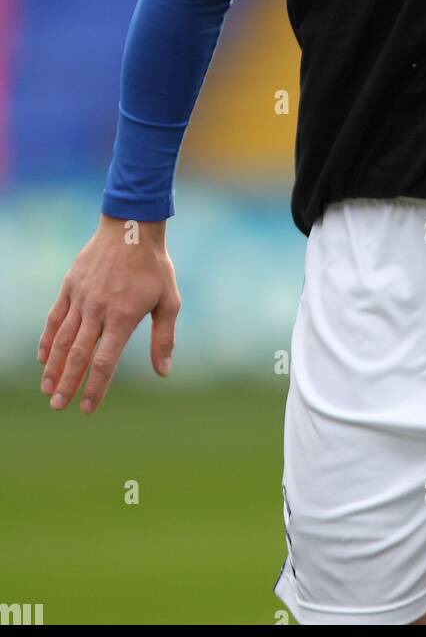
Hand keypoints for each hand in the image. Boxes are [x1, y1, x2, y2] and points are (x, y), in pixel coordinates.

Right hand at [37, 214, 180, 413]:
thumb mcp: (169, 301)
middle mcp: (98, 310)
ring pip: (63, 339)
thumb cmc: (154, 267)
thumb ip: (164, 338)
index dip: (95, 387)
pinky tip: (44, 357)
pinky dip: (48, 339)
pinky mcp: (70, 286)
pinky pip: (55, 317)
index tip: (87, 408)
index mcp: (123, 316)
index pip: (104, 361)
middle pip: (79, 355)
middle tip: (58, 406)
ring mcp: (81, 297)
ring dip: (54, 366)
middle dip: (68, 384)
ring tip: (48, 389)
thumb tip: (163, 372)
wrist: (131, 228)